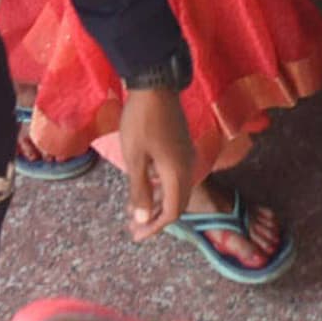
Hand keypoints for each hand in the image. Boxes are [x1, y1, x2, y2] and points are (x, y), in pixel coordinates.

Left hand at [116, 83, 200, 238]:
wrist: (155, 84)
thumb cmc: (141, 121)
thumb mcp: (135, 157)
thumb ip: (140, 190)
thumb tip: (141, 219)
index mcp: (177, 172)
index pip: (172, 211)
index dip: (154, 227)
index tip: (136, 236)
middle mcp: (187, 166)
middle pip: (177, 203)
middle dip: (156, 219)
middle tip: (134, 230)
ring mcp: (186, 154)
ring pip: (176, 189)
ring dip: (157, 203)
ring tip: (135, 211)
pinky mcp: (181, 145)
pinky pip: (175, 176)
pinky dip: (160, 188)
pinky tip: (145, 185)